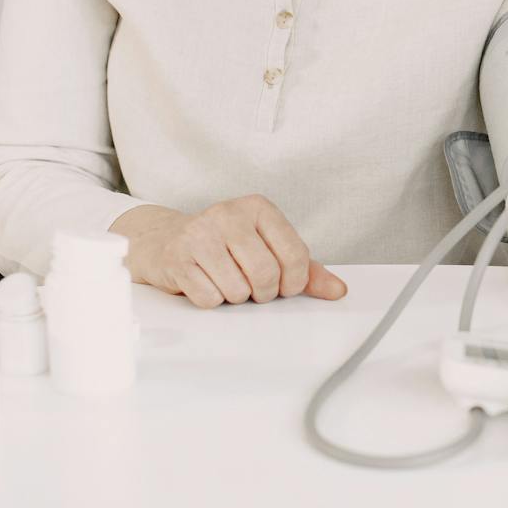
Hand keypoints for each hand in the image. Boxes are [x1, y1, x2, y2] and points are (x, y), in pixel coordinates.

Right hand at [110, 196, 346, 307]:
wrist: (168, 241)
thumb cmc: (226, 246)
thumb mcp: (269, 248)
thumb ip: (306, 269)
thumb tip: (338, 290)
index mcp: (259, 207)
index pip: (295, 255)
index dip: (294, 282)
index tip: (285, 285)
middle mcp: (229, 214)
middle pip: (266, 275)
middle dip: (263, 293)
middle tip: (253, 287)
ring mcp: (200, 234)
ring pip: (238, 290)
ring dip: (236, 297)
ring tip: (226, 280)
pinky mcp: (178, 258)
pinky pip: (210, 299)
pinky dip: (212, 300)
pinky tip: (205, 282)